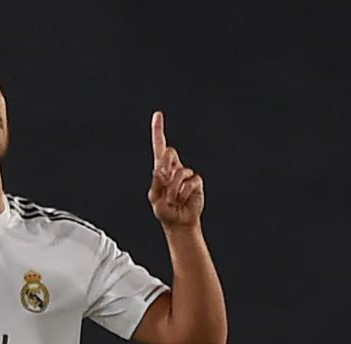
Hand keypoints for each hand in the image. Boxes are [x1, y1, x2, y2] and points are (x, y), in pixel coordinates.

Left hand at [147, 111, 203, 229]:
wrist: (178, 223)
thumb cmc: (165, 211)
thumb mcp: (154, 197)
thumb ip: (156, 182)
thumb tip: (160, 170)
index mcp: (161, 170)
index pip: (159, 146)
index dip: (158, 130)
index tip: (158, 114)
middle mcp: (173, 168)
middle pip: (169, 152)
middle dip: (165, 165)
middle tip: (163, 180)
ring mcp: (186, 174)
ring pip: (179, 172)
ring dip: (173, 189)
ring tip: (173, 200)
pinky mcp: (196, 182)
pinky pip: (190, 182)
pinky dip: (183, 193)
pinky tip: (182, 200)